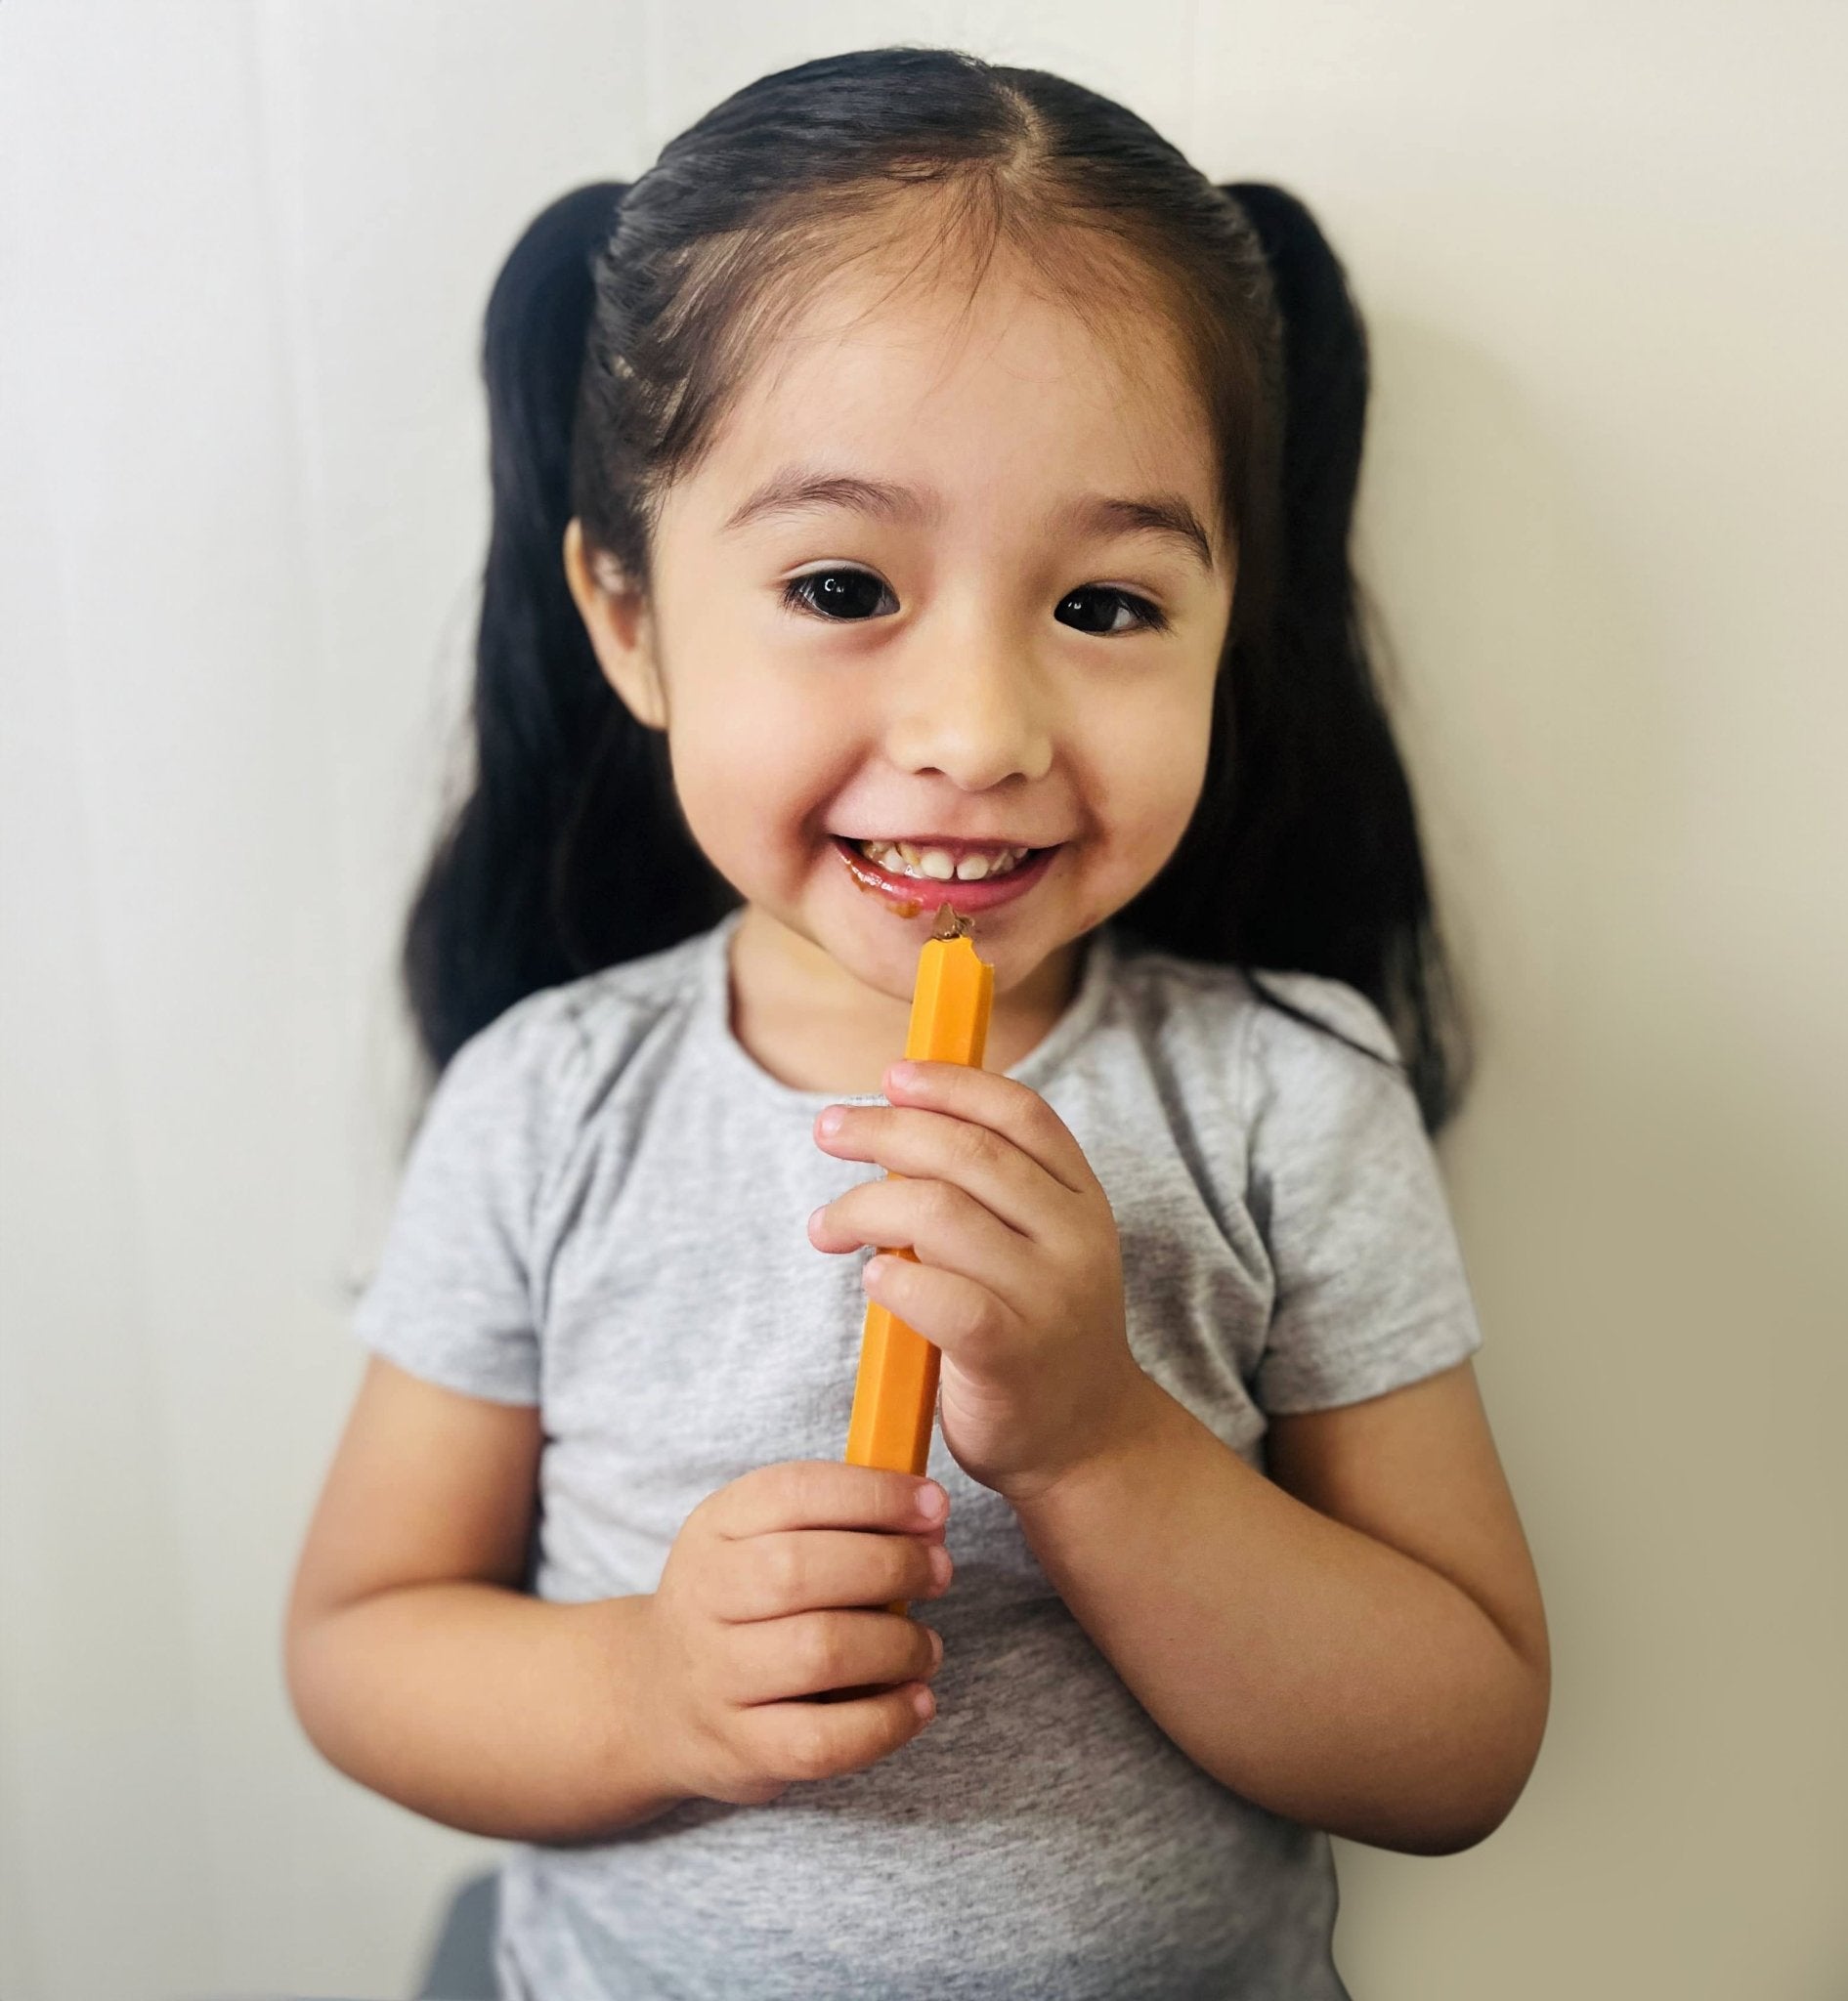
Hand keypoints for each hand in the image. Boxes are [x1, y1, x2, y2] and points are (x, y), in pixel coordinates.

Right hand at [641, 1461, 950, 1806]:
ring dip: (897, 1645)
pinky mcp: (740, 1747)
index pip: (794, 1492)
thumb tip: (929, 1515)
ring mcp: (717, 1676)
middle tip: (937, 1572)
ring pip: (819, 1652)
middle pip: (802, 1570)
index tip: (932, 1505)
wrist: (659, 1696)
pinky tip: (915, 1702)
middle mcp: (706, 1595)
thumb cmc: (742, 1603)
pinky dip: (886, 1721)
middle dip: (893, 1566)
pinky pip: (823, 1739)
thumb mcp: (761, 1537)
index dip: (874, 1495)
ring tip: (925, 1647)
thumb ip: (838, 1520)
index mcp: (717, 1527)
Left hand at [809, 1060, 1156, 1504]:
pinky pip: (934, 1292)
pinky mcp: (1010, 1354)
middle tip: (828, 1131)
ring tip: (826, 1226)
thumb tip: (896, 1123)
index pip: (1022, 1113)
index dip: (953, 1083)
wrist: (1086, 1443)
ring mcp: (1047, 1296)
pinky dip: (889, 1275)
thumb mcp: (1037, 1248)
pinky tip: (870, 1275)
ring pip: (937, 1211)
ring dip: (862, 1206)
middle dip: (885, 1130)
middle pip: (968, 1152)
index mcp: (1082, 1201)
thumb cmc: (1035, 1333)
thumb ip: (990, 1193)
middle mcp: (1074, 1240)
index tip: (892, 1075)